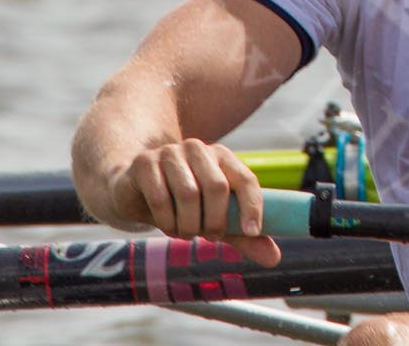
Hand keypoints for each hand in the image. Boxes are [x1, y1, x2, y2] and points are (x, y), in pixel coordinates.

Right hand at [103, 138, 281, 264]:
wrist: (133, 189)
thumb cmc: (182, 204)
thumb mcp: (214, 218)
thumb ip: (242, 235)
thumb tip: (274, 258)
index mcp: (222, 157)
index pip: (246, 179)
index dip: (253, 206)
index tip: (251, 232)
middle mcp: (198, 149)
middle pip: (217, 187)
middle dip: (214, 220)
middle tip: (208, 236)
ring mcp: (170, 153)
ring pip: (188, 193)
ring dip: (187, 224)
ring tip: (184, 232)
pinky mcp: (144, 163)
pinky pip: (160, 197)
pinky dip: (165, 220)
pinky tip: (166, 224)